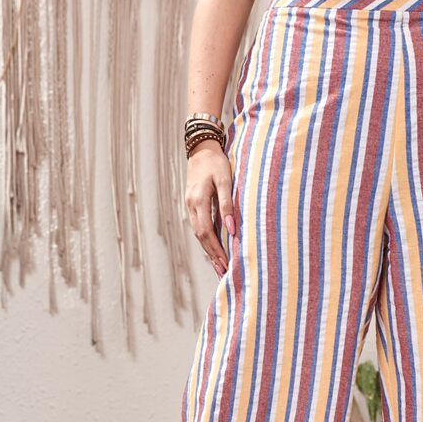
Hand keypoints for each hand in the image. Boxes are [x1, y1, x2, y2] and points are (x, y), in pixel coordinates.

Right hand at [185, 139, 235, 277]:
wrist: (201, 149)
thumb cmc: (216, 163)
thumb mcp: (225, 180)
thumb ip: (227, 204)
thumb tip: (231, 228)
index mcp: (198, 201)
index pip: (207, 232)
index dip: (216, 250)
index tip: (226, 263)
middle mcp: (191, 206)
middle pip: (201, 237)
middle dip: (212, 256)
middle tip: (223, 272)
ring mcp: (190, 206)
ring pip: (198, 234)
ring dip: (209, 251)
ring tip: (219, 266)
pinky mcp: (193, 205)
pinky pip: (199, 227)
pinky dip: (206, 240)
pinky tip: (214, 249)